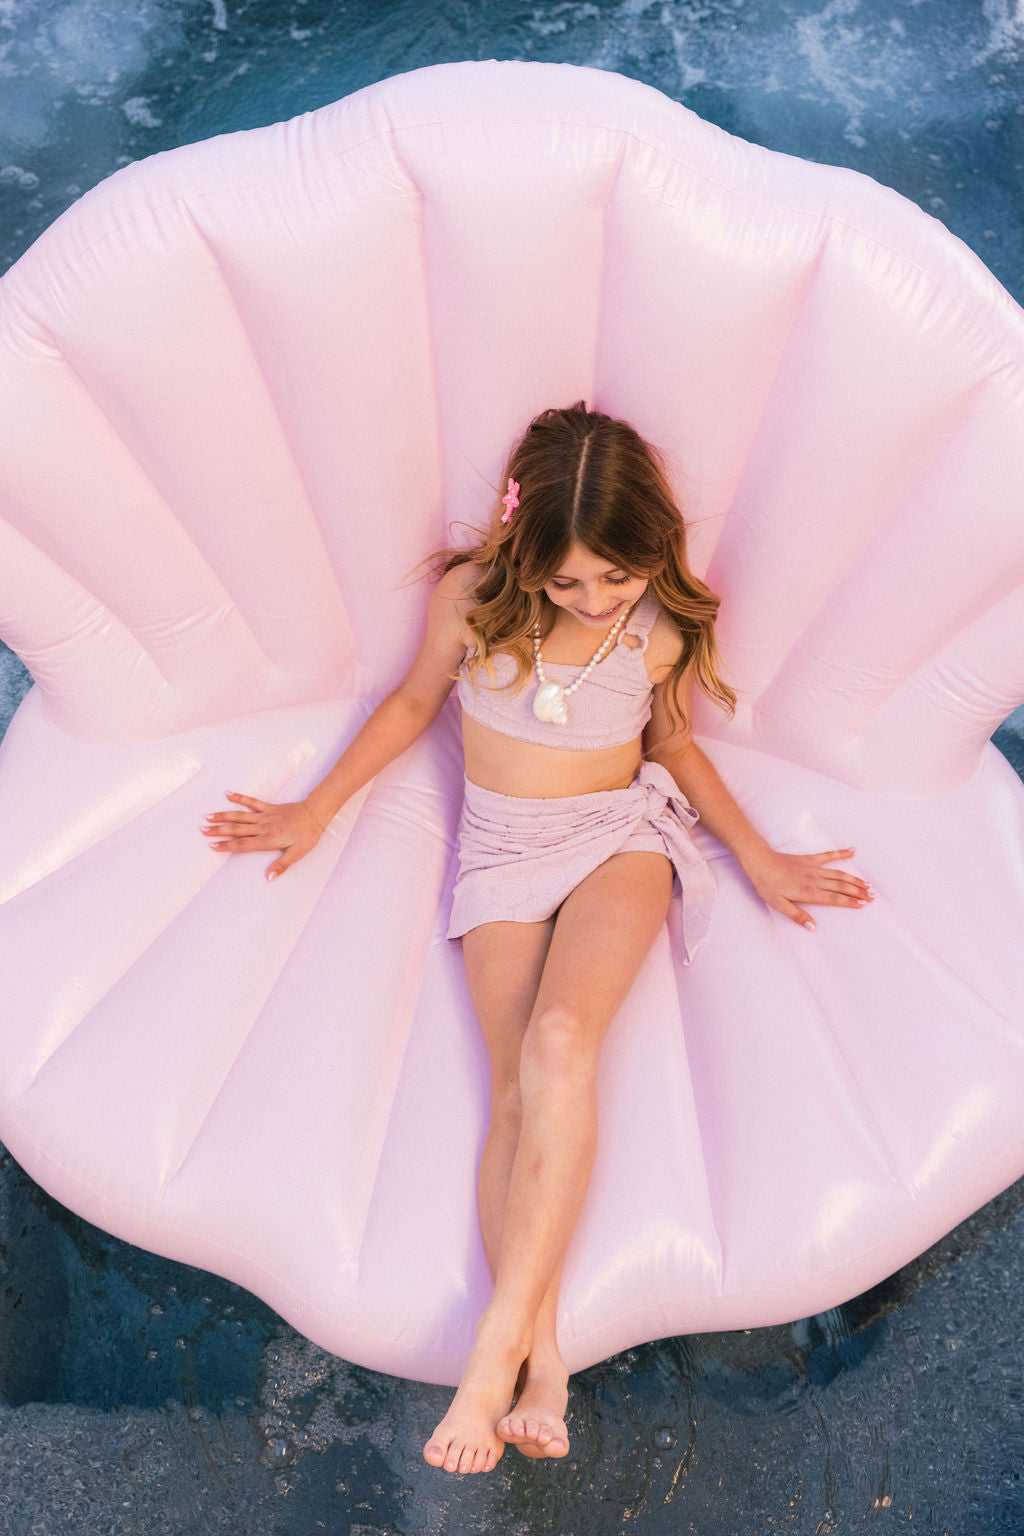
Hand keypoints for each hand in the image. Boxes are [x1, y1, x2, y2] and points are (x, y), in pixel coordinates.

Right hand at [201, 792, 324, 880]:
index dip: (227, 845)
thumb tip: (269, 877)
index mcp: (268, 840)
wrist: (316, 813)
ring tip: (208, 816)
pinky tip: (228, 794)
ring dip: (223, 816)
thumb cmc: (308, 835)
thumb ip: (282, 865)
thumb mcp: (298, 853)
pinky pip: (252, 802)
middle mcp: (263, 827)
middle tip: (202, 830)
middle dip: (218, 830)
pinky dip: (240, 798)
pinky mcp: (269, 807)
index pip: (243, 844)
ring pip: (240, 816)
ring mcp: (265, 816)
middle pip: (237, 830)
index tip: (212, 845)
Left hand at [744, 845, 871, 931]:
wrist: (760, 862)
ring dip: (854, 879)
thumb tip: (813, 927)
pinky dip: (841, 853)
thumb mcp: (778, 904)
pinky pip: (828, 855)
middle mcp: (815, 880)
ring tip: (868, 884)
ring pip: (838, 873)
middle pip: (841, 886)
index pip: (833, 898)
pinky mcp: (809, 859)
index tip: (863, 904)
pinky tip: (852, 850)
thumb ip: (797, 916)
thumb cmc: (767, 885)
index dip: (849, 901)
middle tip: (873, 896)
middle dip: (858, 892)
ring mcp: (813, 868)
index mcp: (808, 892)